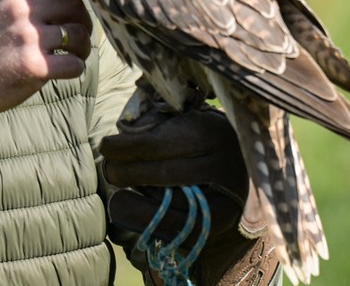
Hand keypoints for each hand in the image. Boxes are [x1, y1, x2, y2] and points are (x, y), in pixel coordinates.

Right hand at [0, 0, 92, 146]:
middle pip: (74, 5)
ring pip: (78, 34)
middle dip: (83, 21)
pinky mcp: (34, 66)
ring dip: (83, 47)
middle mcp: (20, 9)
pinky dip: (76, 68)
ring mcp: (27, 38)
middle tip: (77, 36)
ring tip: (74, 54)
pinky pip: (75, 63)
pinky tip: (65, 70)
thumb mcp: (1, 7)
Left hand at [102, 104, 279, 285]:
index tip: (106, 146)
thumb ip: (156, 123)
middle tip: (110, 170)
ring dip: (136, 198)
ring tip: (122, 188)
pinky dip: (148, 220)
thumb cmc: (201, 137)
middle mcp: (221, 167)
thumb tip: (122, 134)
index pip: (158, 144)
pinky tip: (135, 207)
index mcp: (210, 133)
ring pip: (168, 207)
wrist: (243, 166)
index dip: (126, 147)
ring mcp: (224, 200)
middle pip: (162, 175)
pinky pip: (174, 230)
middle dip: (126, 173)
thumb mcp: (185, 119)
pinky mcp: (217, 225)